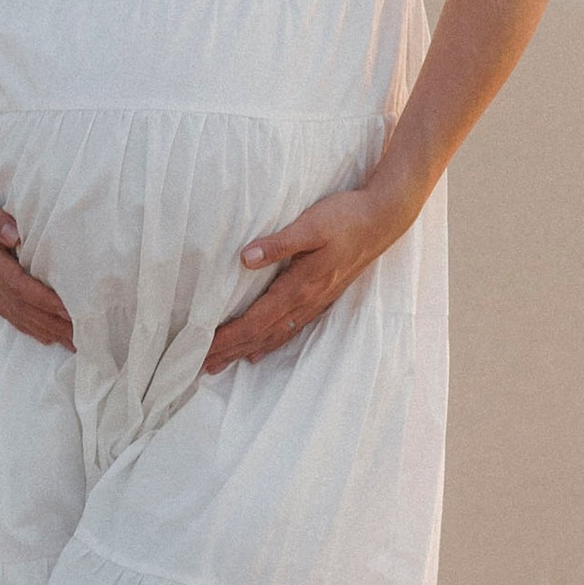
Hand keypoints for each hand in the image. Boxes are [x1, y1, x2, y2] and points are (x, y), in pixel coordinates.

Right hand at [0, 143, 72, 350]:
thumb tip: (12, 237)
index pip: (16, 282)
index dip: (42, 299)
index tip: (68, 311)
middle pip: (17, 303)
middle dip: (48, 322)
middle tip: (80, 339)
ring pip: (13, 308)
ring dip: (41, 327)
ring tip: (69, 342)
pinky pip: (7, 301)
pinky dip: (26, 321)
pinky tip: (43, 331)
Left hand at [202, 182, 414, 373]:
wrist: (383, 219)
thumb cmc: (346, 218)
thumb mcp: (310, 225)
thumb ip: (279, 243)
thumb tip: (245, 258)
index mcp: (299, 286)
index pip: (254, 321)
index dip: (227, 338)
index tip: (201, 350)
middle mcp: (306, 301)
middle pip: (260, 334)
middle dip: (229, 351)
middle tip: (199, 366)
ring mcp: (315, 302)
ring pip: (274, 335)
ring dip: (245, 350)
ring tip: (221, 365)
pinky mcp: (322, 297)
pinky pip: (290, 329)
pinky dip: (270, 343)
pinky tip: (259, 351)